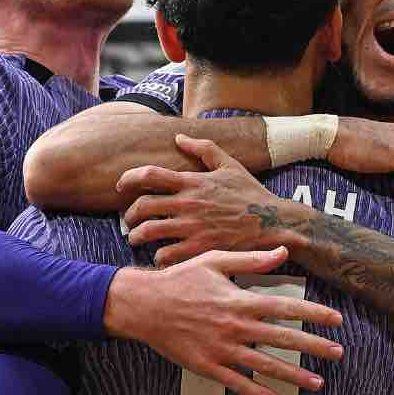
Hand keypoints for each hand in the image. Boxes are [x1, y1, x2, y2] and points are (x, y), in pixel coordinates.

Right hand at [103, 246, 343, 394]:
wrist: (143, 305)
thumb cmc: (179, 280)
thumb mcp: (214, 261)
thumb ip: (250, 260)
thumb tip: (282, 251)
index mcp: (239, 300)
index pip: (286, 307)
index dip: (314, 314)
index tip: (336, 321)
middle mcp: (235, 326)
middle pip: (283, 339)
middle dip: (314, 346)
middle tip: (338, 353)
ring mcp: (222, 349)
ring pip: (265, 365)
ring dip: (294, 375)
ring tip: (318, 383)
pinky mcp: (208, 367)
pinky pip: (239, 384)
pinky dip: (260, 394)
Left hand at [118, 134, 286, 267]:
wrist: (273, 223)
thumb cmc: (251, 194)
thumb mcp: (230, 165)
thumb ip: (203, 149)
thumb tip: (179, 137)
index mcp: (193, 181)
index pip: (150, 175)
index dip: (128, 179)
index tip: (120, 187)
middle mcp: (189, 203)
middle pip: (143, 206)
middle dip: (129, 215)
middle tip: (129, 222)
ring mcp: (193, 227)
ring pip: (149, 232)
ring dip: (137, 237)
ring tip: (137, 240)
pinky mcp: (199, 249)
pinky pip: (165, 255)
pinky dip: (157, 257)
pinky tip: (160, 257)